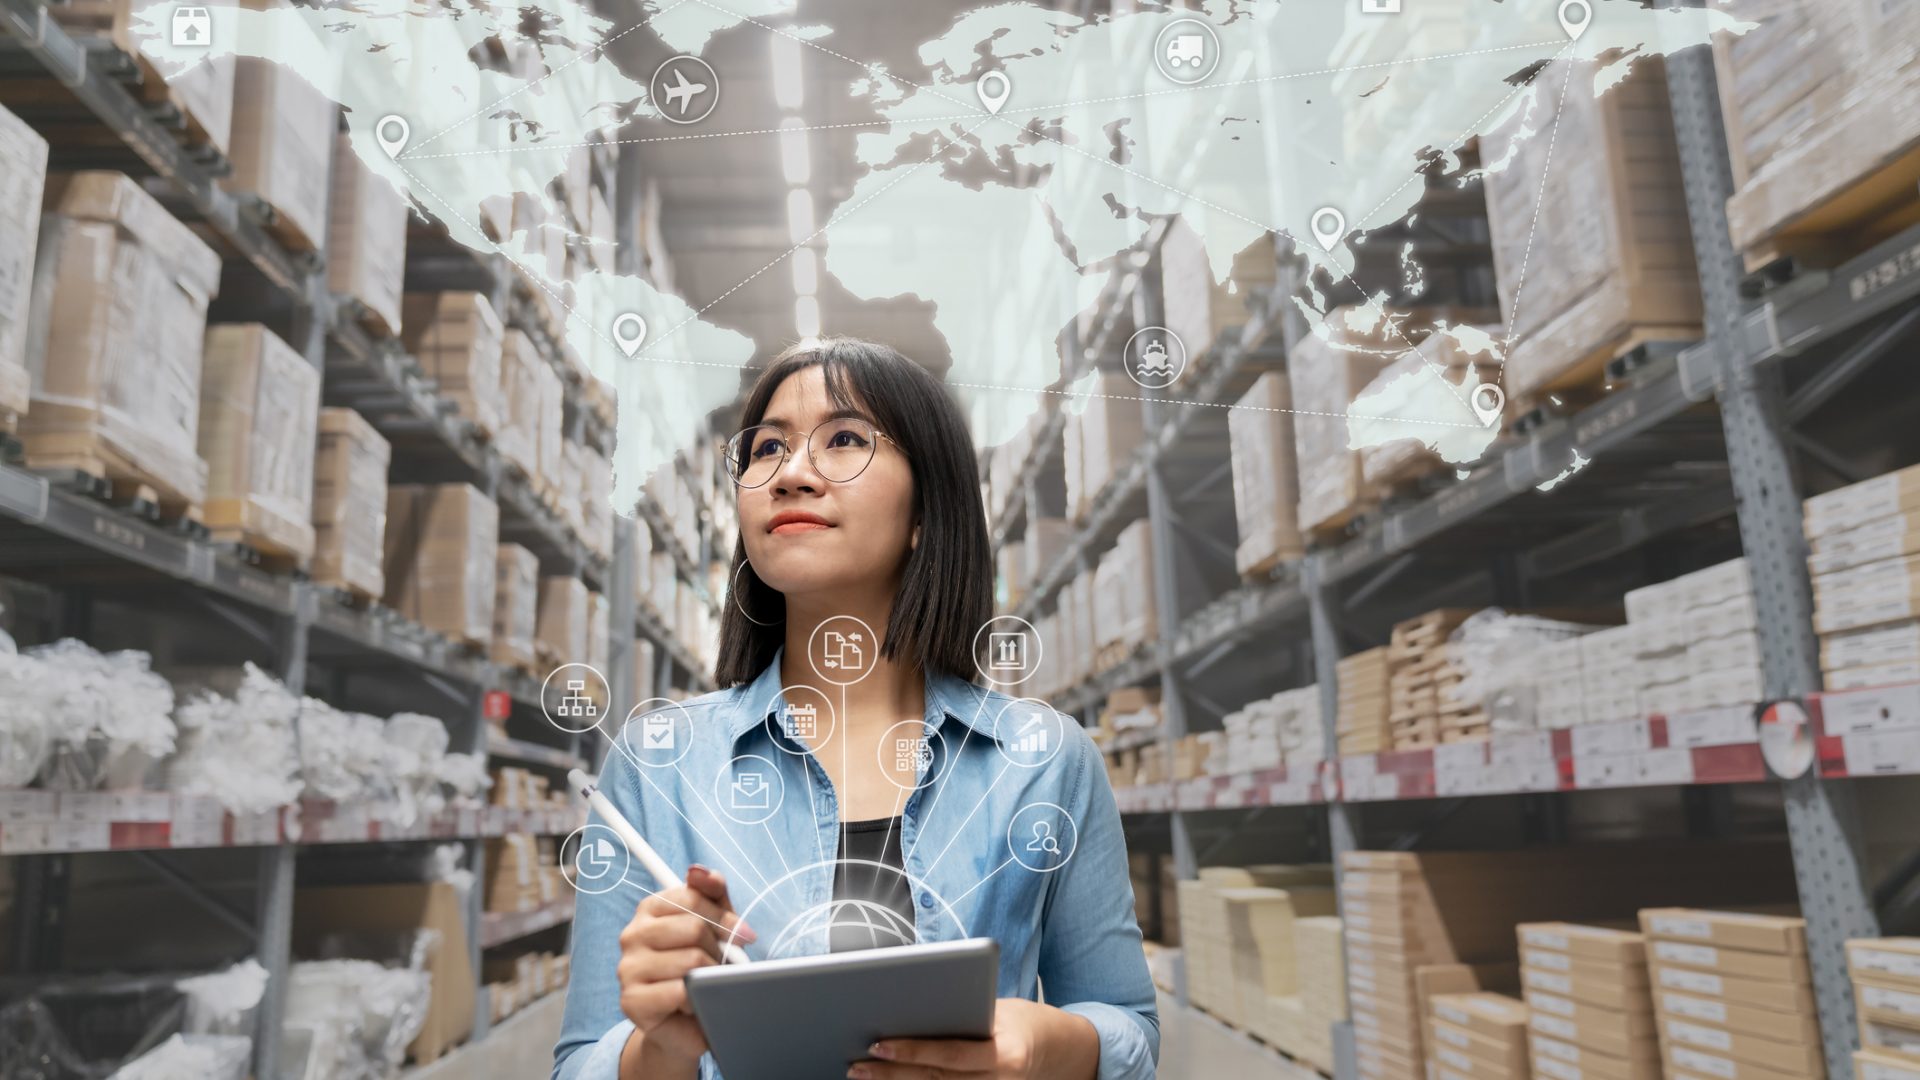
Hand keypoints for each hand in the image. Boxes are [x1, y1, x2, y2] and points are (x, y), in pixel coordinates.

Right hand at [616, 865, 754, 1070]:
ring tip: (708, 984)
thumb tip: (699, 870)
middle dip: (720, 950)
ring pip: (691, 960)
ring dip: (711, 976)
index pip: (692, 896)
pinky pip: (680, 992)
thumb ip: (711, 894)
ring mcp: (628, 967)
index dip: (725, 916)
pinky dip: (698, 1000)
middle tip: (723, 966)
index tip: (744, 935)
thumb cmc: (701, 970)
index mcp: (650, 909)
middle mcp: (632, 934)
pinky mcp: (631, 1000)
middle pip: (694, 927)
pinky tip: (695, 1004)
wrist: (685, 1026)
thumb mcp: (714, 926)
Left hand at [847, 998, 1097, 1079]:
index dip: (914, 1051)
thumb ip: (963, 1018)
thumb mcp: (1001, 1011)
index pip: (951, 1055)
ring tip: (862, 1075)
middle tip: (856, 1065)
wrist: (1065, 1053)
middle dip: (891, 1074)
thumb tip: (909, 1010)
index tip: (878, 1043)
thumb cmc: (1026, 1023)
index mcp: (1006, 1053)